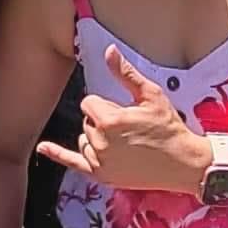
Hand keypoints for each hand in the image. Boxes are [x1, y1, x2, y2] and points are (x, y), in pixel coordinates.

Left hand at [34, 45, 212, 195]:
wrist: (184, 164)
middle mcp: (100, 142)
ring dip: (97, 138)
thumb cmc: (170, 128)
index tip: (124, 110)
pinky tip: (43, 147)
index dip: (106, 104)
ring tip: (124, 142)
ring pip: (84, 140)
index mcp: (109, 120)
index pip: (89, 103)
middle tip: (130, 127)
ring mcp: (100, 161)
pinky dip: (57, 154)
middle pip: (87, 121)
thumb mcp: (151, 96)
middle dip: (103, 121)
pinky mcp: (102, 176)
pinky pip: (74, 163)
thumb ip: (125, 74)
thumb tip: (109, 51)